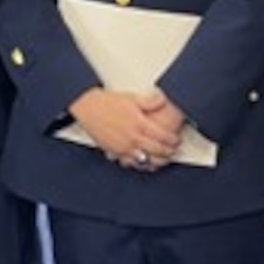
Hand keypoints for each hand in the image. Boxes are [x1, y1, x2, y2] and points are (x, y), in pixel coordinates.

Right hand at [68, 88, 183, 172]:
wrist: (88, 108)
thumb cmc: (106, 102)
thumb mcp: (131, 98)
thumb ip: (149, 101)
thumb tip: (162, 100)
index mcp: (139, 123)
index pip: (163, 136)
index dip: (172, 140)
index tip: (176, 140)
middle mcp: (133, 137)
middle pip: (157, 150)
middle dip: (168, 152)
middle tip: (173, 151)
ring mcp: (124, 147)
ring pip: (146, 160)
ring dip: (157, 161)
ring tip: (163, 160)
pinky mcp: (115, 152)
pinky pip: (131, 163)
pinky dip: (140, 165)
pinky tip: (144, 162)